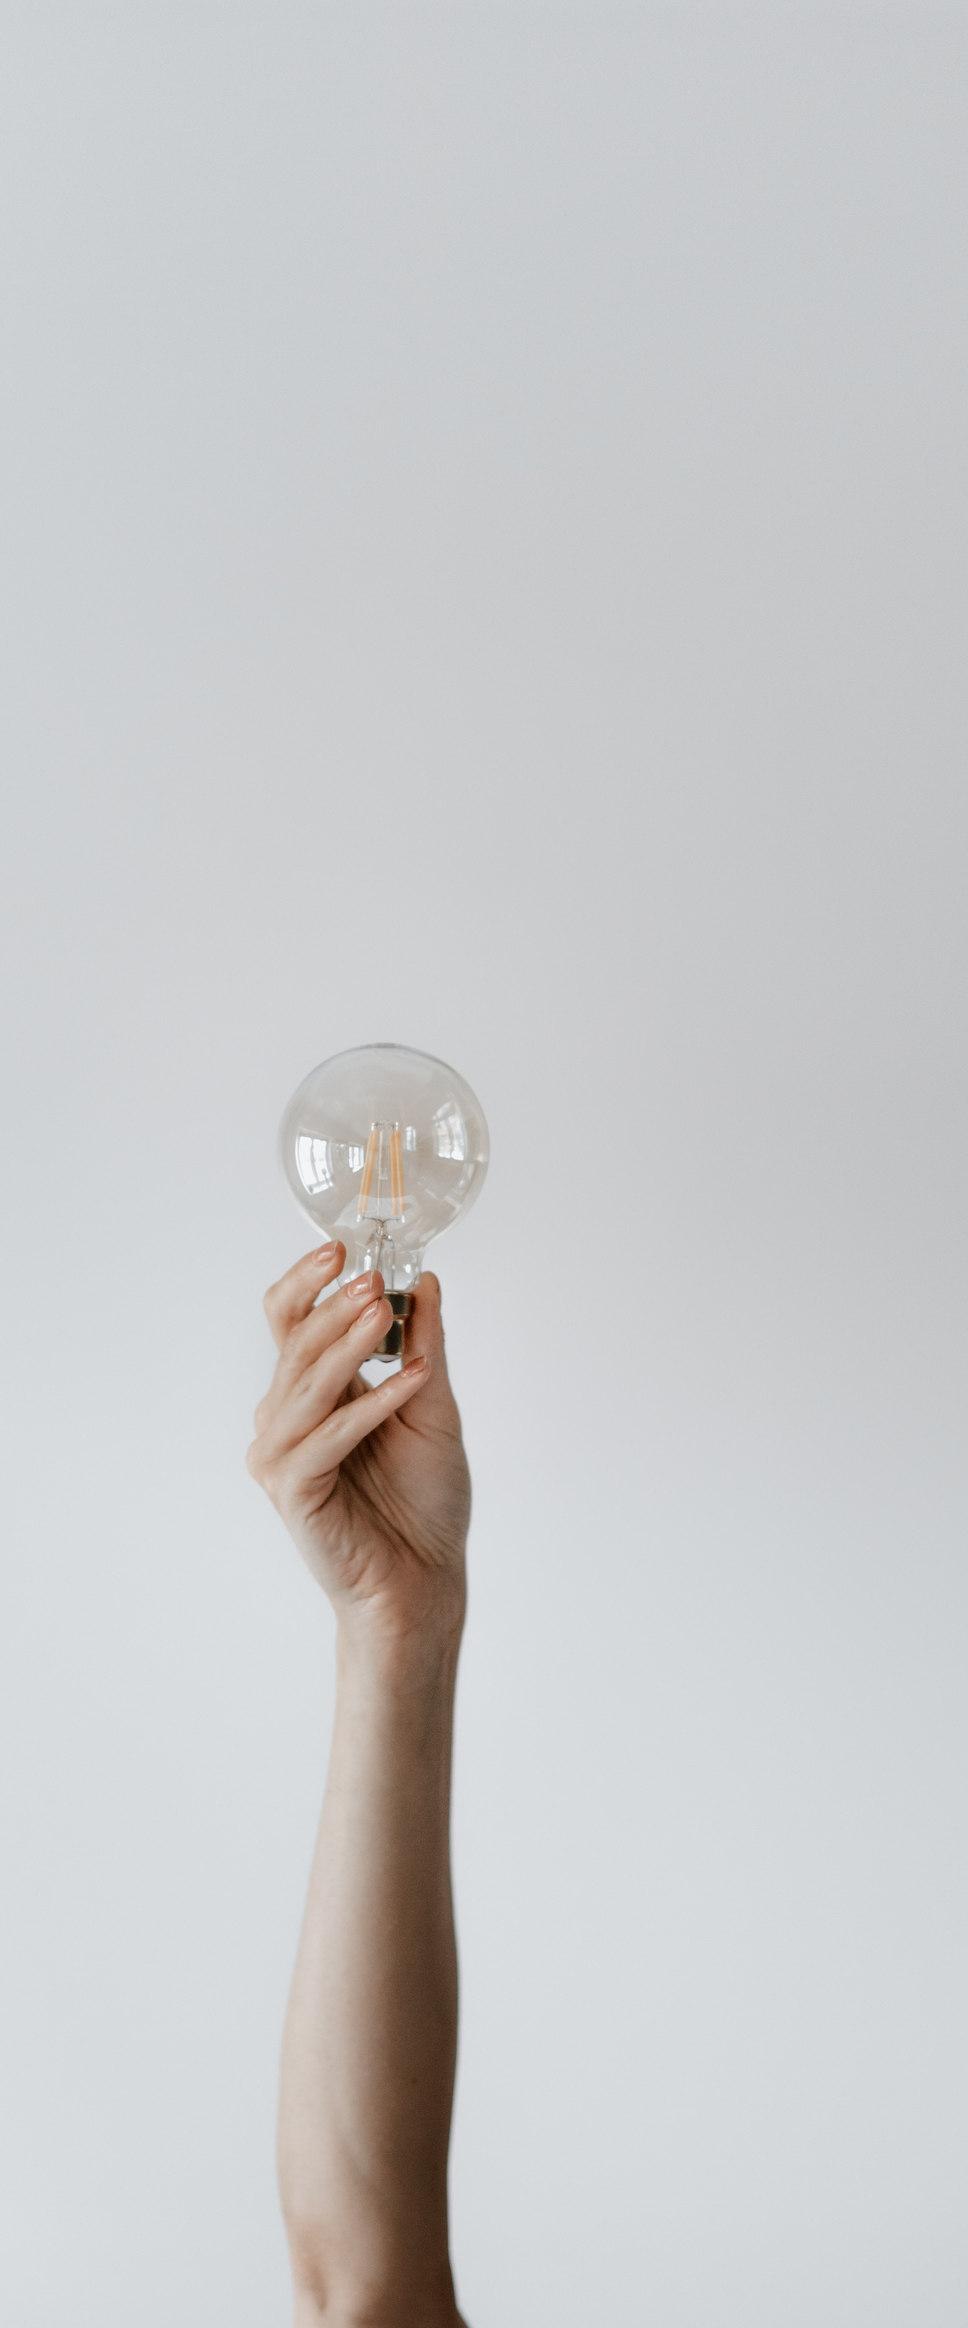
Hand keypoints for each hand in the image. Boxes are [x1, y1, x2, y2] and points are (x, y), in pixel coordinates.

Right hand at [247, 1242, 470, 1646]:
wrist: (425, 1579)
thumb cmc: (424, 1500)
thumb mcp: (432, 1405)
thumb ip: (422, 1345)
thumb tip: (425, 1280)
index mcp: (311, 1394)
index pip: (290, 1321)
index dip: (307, 1281)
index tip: (341, 1247)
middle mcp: (285, 1419)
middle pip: (294, 1346)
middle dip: (334, 1308)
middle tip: (373, 1280)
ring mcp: (282, 1456)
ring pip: (305, 1385)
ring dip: (347, 1346)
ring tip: (385, 1315)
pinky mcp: (293, 1491)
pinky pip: (325, 1437)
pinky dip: (369, 1407)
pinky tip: (410, 1383)